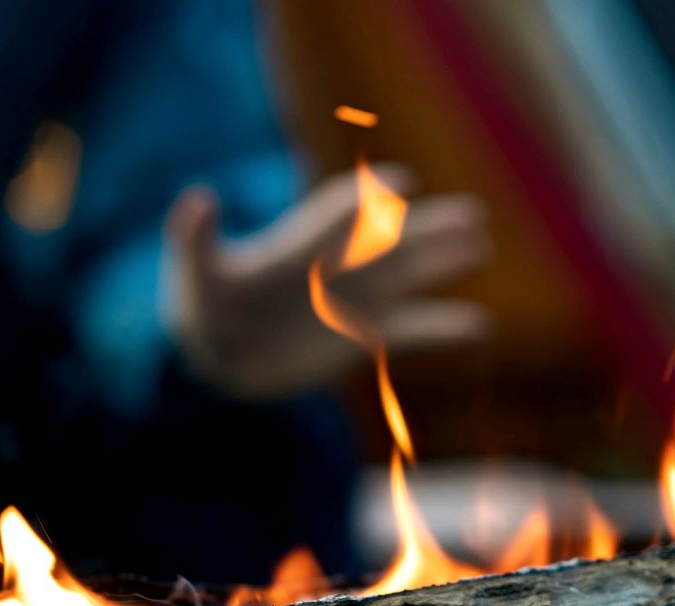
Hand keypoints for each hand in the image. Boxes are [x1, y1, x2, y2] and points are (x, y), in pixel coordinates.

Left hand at [166, 168, 489, 400]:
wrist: (219, 349)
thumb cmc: (204, 302)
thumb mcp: (194, 271)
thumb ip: (194, 238)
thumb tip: (197, 199)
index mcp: (298, 244)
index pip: (337, 215)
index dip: (365, 202)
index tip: (398, 187)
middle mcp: (334, 265)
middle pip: (388, 239)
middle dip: (427, 228)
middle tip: (471, 214)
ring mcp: (352, 299)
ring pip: (407, 275)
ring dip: (443, 261)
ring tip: (480, 244)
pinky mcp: (359, 336)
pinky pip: (408, 331)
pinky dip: (441, 329)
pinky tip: (478, 326)